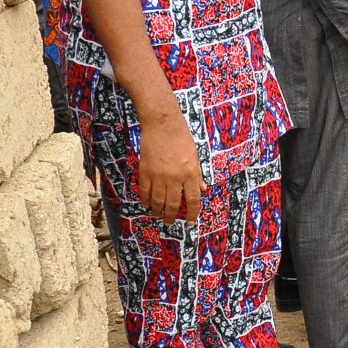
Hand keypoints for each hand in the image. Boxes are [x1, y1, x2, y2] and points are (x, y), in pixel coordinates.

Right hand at [136, 108, 202, 223]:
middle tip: (169, 222)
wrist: (162, 125)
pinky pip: (144, 191)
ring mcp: (159, 176)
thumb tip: (203, 190)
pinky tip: (147, 203)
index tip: (189, 221)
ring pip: (157, 201)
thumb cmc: (181, 138)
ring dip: (157, 211)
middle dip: (170, 216)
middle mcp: (175, 178)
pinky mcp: (145, 171)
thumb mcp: (195, 157)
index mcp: (190, 174)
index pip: (192, 200)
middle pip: (172, 204)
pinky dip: (145, 199)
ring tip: (157, 215)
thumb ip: (198, 175)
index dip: (191, 213)